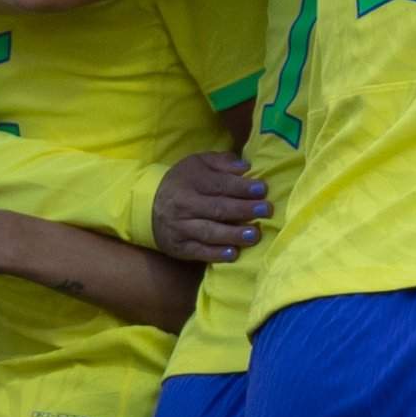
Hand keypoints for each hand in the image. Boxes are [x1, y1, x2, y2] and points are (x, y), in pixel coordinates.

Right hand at [152, 152, 267, 261]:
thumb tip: (245, 167)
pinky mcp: (179, 247)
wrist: (149, 206)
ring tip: (254, 234)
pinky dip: (216, 254)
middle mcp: (184, 204)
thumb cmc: (184, 182)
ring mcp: (180, 227)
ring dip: (233, 234)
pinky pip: (199, 251)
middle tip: (266, 210)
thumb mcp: (198, 163)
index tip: (262, 189)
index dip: (242, 187)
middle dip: (244, 210)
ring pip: (209, 232)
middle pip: (217, 208)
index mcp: (191, 181)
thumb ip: (221, 162)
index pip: (219, 184)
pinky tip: (233, 253)